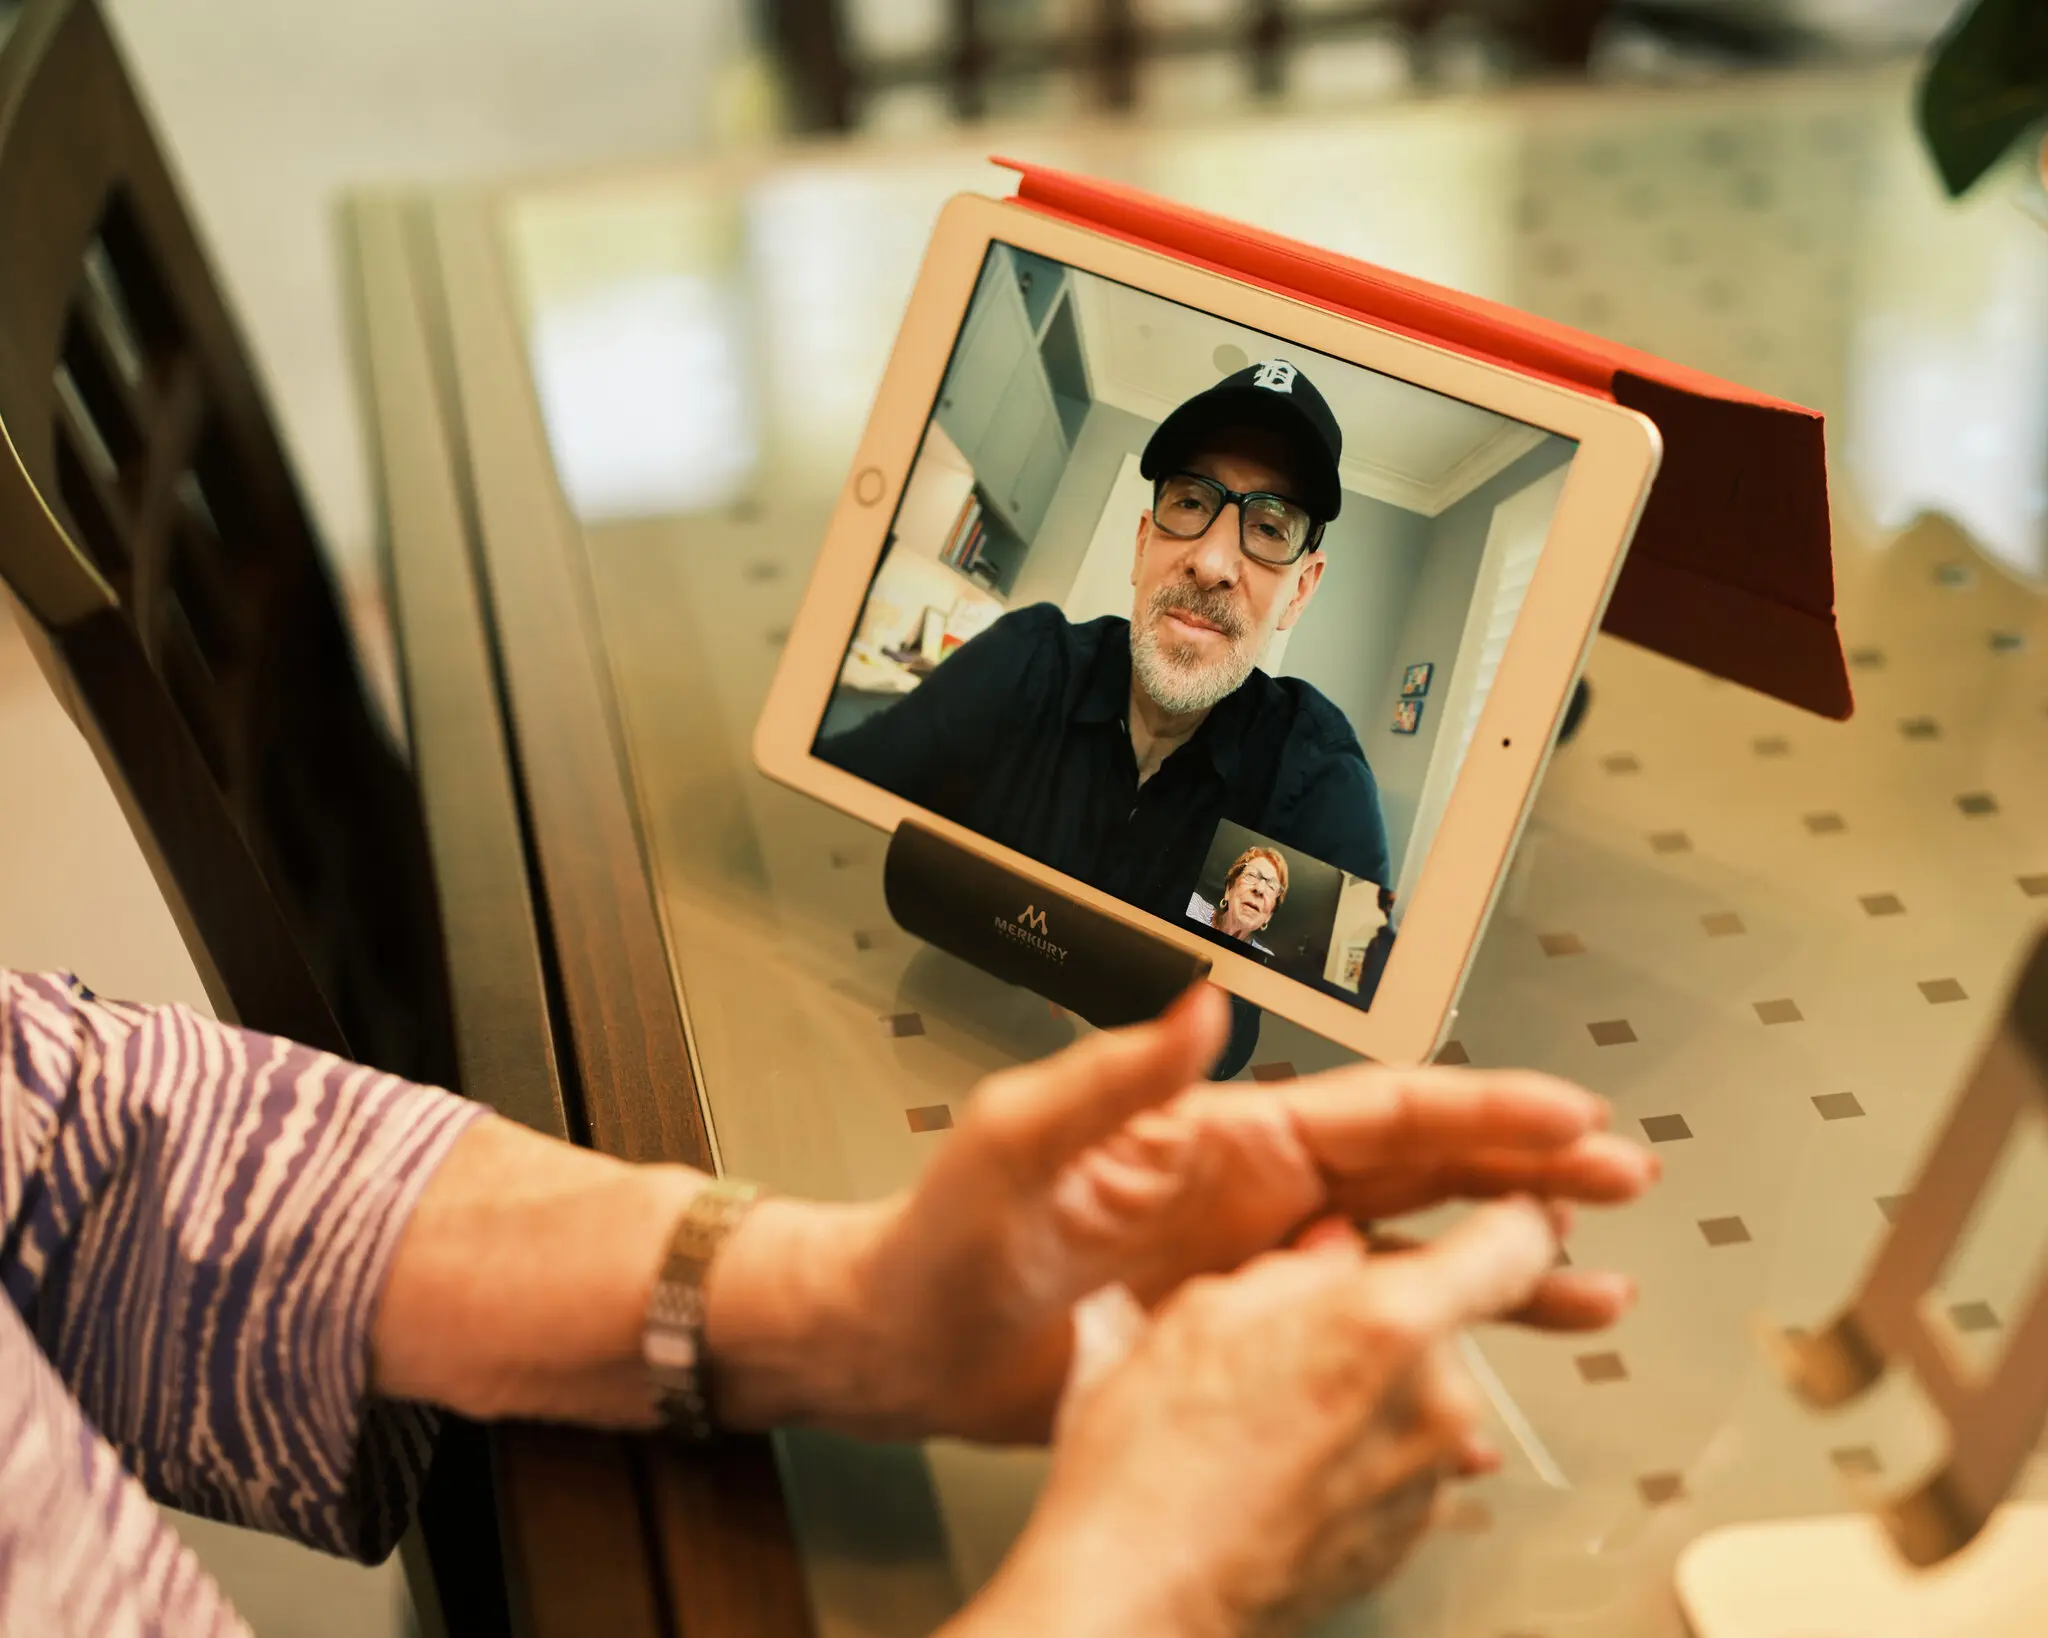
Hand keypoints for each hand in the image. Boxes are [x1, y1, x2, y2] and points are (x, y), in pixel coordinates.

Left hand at [743, 984, 1650, 1442]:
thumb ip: (1112, 1074)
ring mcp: (1253, 1266)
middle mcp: (1254, 1193)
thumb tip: (1198, 1005)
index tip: (1568, 1113)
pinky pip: (1359, 1333)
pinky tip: (1477, 1371)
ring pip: (1408, 1253)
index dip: (1483, 1108)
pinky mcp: (1239, 1336)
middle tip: (1618, 1180)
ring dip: (1499, 1261)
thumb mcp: (1020, 1138)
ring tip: (1593, 1281)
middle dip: (1526, 1171)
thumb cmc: (946, 1232)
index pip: (1380, 1110)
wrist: (903, 1336)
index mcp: (1222, 1135)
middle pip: (1421, 1169)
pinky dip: (1427, 1345)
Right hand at [960, 1206, 1561, 1637]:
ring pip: (1420, 1391)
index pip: (1512, 1244)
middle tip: (1297, 1335)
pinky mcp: (1409, 1536)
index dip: (1520, 1215)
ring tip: (1270, 1411)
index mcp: (1387, 1323)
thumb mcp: (1203, 1310)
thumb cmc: (1155, 1460)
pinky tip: (1281, 1458)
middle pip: (1447, 1321)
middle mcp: (1431, 1402)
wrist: (1141, 1590)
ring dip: (1370, 1386)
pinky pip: (1402, 1457)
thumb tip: (1330, 1251)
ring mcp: (1425, 1478)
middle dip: (1387, 1315)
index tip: (1521, 1203)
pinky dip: (1359, 1447)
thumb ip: (1293, 1268)